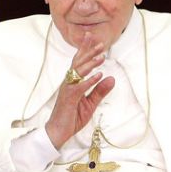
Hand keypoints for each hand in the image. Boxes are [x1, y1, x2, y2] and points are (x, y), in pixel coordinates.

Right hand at [45, 32, 114, 148]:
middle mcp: (69, 83)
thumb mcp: (90, 104)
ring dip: (91, 63)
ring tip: (102, 57)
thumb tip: (112, 78)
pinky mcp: (69, 99)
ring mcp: (67, 90)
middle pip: (78, 63)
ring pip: (78, 72)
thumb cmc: (72, 117)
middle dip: (89, 52)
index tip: (95, 40)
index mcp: (73, 82)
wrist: (58, 132)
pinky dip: (89, 81)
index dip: (86, 50)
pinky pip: (79, 87)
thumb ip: (100, 91)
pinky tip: (99, 75)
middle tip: (101, 43)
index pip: (79, 63)